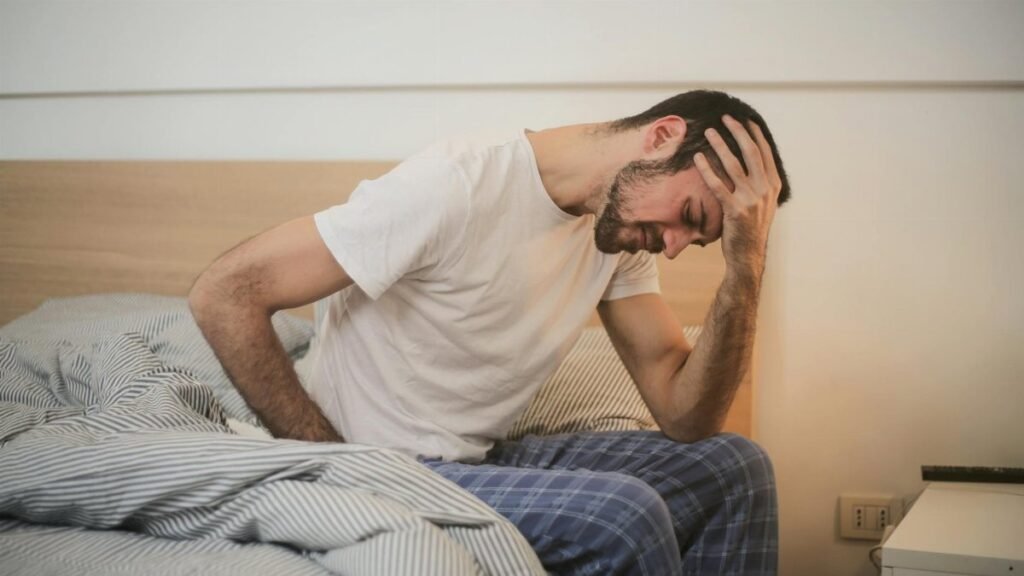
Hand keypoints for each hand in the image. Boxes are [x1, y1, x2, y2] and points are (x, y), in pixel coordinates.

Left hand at [693, 115, 782, 276]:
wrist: (748, 255)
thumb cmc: (750, 228)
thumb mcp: (763, 203)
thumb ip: (760, 183)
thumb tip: (751, 162)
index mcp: (773, 185)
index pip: (764, 152)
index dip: (754, 134)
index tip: (744, 119)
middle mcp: (764, 190)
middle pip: (751, 153)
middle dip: (738, 132)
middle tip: (725, 118)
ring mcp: (751, 200)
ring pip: (734, 165)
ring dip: (720, 145)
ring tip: (709, 132)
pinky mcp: (735, 210)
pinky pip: (718, 185)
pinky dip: (707, 169)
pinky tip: (698, 158)